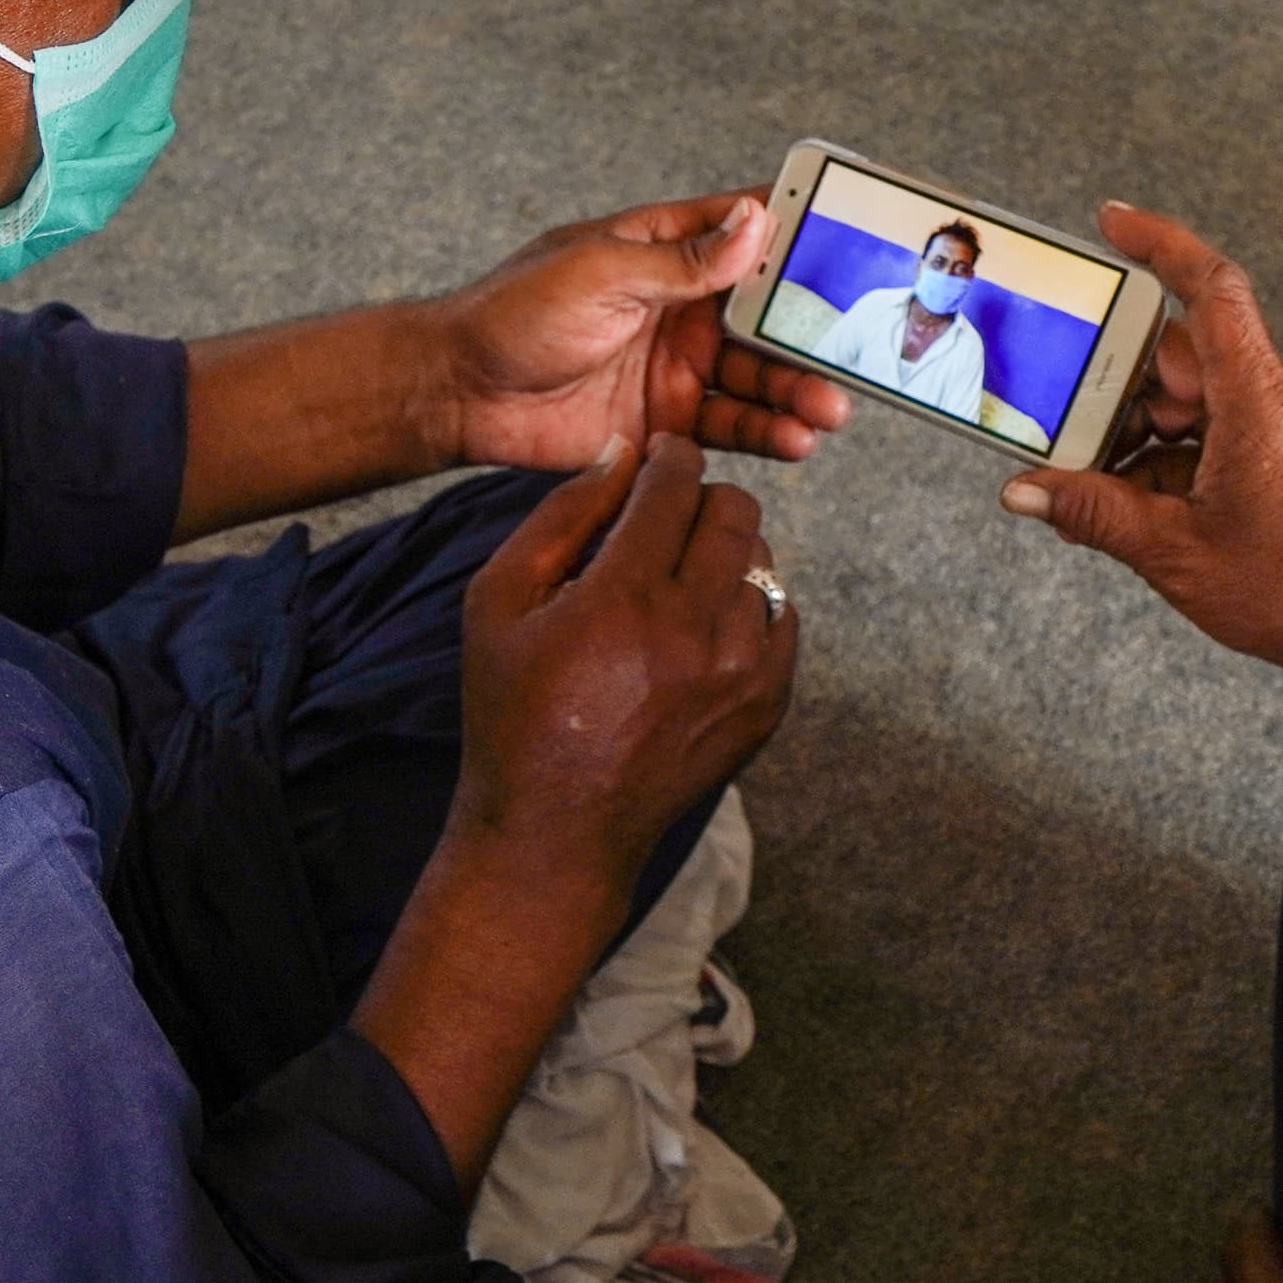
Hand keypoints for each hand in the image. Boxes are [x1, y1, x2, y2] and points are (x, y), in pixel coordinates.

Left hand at [441, 192, 856, 471]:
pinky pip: (730, 429)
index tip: (859, 245)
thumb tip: (757, 220)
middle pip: (768, 319)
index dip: (800, 235)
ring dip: (797, 394)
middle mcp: (682, 309)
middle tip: (852, 358)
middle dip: (812, 338)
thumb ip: (683, 261)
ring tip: (829, 413)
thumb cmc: (514, 313)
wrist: (460, 393)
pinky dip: (766, 436)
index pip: (746, 232)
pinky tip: (794, 442)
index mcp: (665, 252)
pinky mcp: (667, 423)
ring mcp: (678, 368)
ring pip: (758, 380)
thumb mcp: (601, 273)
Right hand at [453, 433, 799, 887]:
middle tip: (667, 517)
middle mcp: (697, 630)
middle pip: (734, 511)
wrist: (556, 829)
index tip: (658, 458)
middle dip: (700, 498)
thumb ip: (561, 516)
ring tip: (678, 580)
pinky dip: (750, 607)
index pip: (676, 483)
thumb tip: (621, 453)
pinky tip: (704, 625)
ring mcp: (743, 672)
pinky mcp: (768, 706)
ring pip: (763, 563)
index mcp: (626, 597)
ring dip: (724, 555)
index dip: (668, 457)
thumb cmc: (513, 712)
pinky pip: (784, 619)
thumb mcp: (498, 601)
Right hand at [999, 204, 1282, 693]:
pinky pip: (1210, 426)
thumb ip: (1093, 512)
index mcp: (1256, 399)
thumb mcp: (1173, 551)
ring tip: (1098, 476)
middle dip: (1119, 384)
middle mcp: (1274, 396)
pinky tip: (1133, 497)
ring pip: (1190, 394)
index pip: (1212, 289)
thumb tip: (1025, 490)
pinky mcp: (1280, 449)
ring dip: (1139, 426)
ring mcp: (1281, 421)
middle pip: (1180, 353)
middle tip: (1066, 417)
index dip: (1162, 244)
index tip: (1112, 222)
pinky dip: (1167, 451)